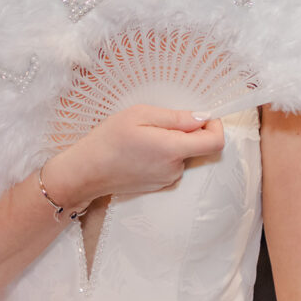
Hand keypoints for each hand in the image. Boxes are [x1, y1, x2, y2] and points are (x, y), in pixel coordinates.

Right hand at [44, 105, 224, 206]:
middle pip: (199, 147)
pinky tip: (141, 149)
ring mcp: (167, 180)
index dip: (215, 126)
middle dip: (188, 131)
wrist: (86, 172)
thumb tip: (202, 117)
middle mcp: (175, 169)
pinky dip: (163, 154)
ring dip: (173, 142)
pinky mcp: (158, 186)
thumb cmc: (108, 139)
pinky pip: (171, 165)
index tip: (202, 115)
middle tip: (160, 121)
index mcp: (173, 149)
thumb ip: (175, 118)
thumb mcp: (139, 115)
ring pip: (184, 155)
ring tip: (144, 135)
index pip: (215, 142)